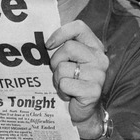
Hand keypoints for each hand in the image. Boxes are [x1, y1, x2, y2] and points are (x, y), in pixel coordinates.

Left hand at [45, 20, 107, 136]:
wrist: (83, 112)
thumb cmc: (72, 82)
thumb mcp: (69, 61)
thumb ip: (62, 48)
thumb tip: (39, 39)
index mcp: (94, 46)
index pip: (79, 27)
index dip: (61, 33)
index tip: (49, 45)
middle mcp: (99, 58)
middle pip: (69, 47)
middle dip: (56, 61)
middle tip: (59, 72)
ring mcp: (98, 74)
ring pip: (63, 68)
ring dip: (58, 79)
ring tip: (65, 86)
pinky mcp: (93, 90)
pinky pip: (65, 84)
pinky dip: (62, 91)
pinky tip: (70, 95)